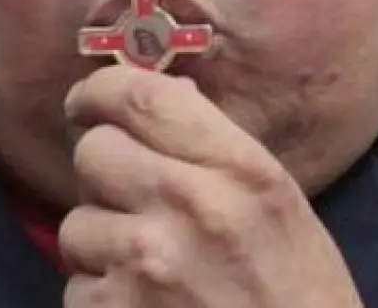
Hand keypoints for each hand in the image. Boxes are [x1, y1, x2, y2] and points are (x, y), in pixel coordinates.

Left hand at [60, 65, 362, 306]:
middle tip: (127, 195)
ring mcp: (147, 264)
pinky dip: (102, 298)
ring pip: (77, 223)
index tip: (87, 102)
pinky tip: (145, 306)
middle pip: (93, 153)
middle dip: (103, 173)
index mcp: (239, 169)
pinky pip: (77, 287)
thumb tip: (149, 100)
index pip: (141, 97)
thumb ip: (214, 149)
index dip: (99, 91)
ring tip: (148, 267)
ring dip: (101, 243)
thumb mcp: (279, 203)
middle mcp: (189, 205)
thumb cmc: (300, 292)